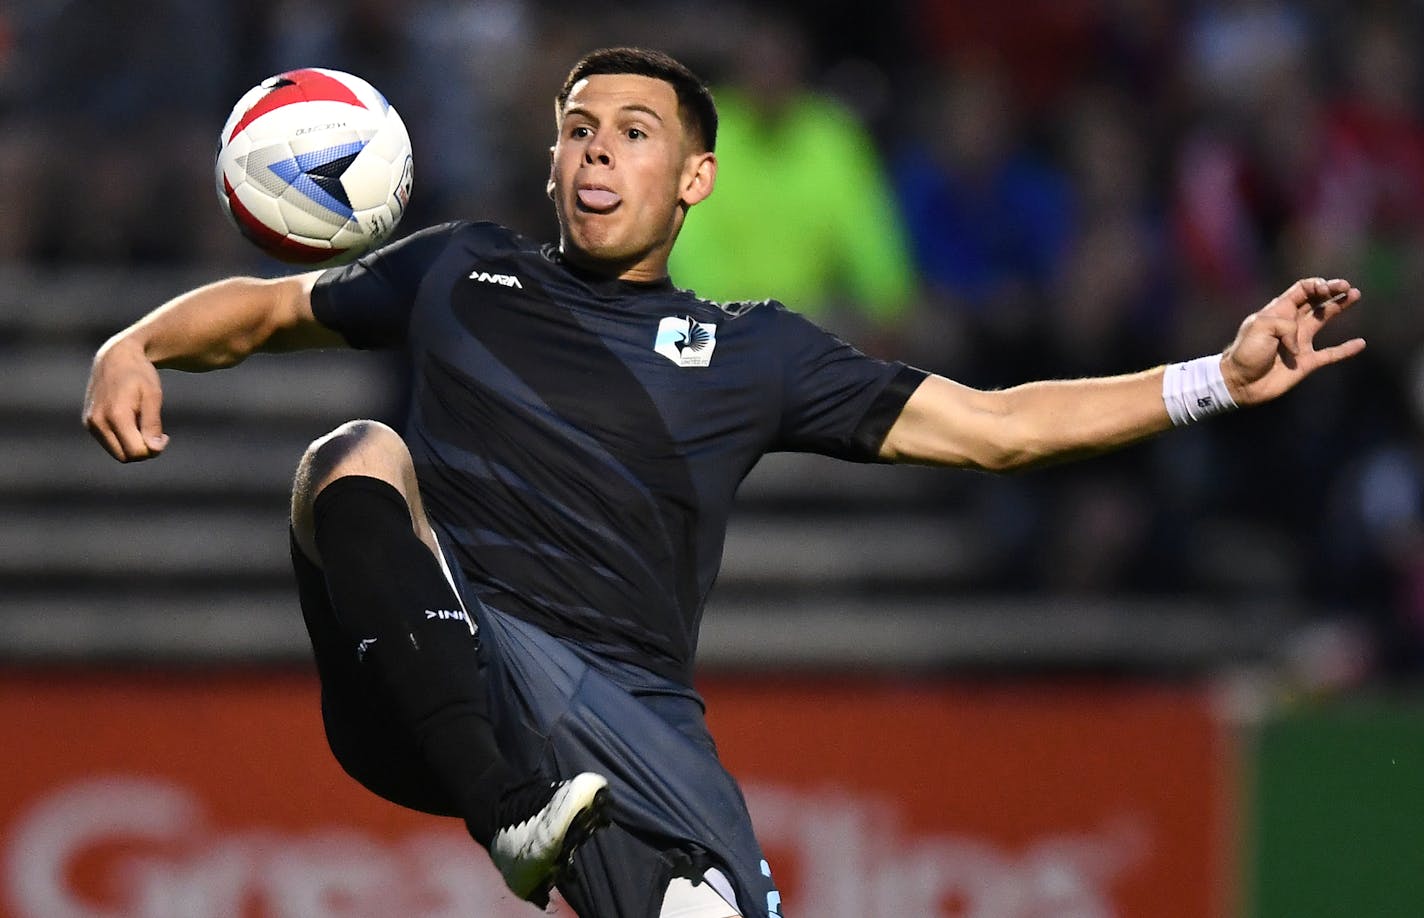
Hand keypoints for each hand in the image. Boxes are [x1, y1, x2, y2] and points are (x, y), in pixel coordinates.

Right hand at [82, 336, 170, 461]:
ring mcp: (90, 423)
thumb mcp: (153, 396)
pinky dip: (123, 440)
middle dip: (143, 451)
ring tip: (144, 425)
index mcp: (115, 415)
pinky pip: (109, 443)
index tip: (164, 436)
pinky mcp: (88, 423)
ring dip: (133, 446)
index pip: (136, 452)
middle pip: (125, 457)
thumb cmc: (139, 375)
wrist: (115, 357)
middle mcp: (98, 421)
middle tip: (157, 434)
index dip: (154, 449)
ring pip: (116, 452)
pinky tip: (133, 423)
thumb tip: (154, 450)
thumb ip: (152, 424)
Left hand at [1220, 277, 1365, 405]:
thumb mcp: (1261, 327)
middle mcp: (1291, 324)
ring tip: (1355, 295)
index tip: (1326, 289)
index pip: (1301, 290)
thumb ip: (1285, 325)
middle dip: (1332, 291)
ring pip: (1323, 319)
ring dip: (1338, 307)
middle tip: (1348, 287)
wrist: (1240, 382)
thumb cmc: (1246, 352)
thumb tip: (1299, 343)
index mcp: (1278, 311)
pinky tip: (1360, 343)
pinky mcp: (1306, 362)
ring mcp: (1300, 342)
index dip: (1316, 285)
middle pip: (1315, 301)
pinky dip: (1346, 349)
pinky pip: (1331, 354)